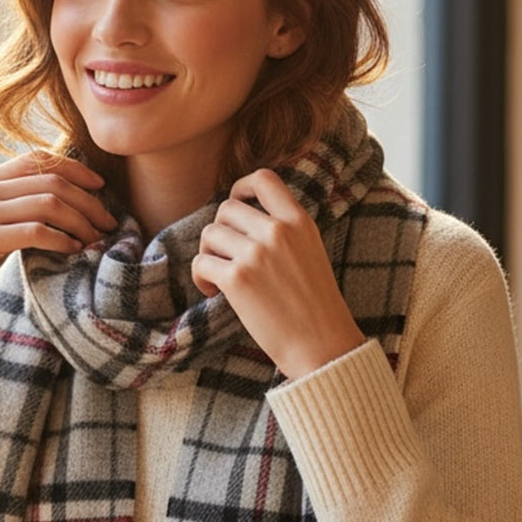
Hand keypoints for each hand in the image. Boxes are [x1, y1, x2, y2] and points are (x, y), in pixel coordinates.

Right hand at [0, 153, 113, 346]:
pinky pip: (37, 230)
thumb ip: (10, 210)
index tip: (100, 187)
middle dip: (88, 200)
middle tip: (109, 221)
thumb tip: (58, 207)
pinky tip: (74, 250)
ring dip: (82, 220)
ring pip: (49, 203)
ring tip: (97, 238)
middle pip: (51, 180)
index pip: (38, 159)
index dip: (75, 169)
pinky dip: (63, 238)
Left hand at [191, 169, 365, 378]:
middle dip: (220, 231)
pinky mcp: (237, 280)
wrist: (321, 343)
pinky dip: (200, 276)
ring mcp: (256, 254)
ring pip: (209, 234)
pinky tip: (213, 292)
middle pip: (226, 208)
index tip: (236, 206)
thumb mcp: (310, 250)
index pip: (263, 179)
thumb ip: (284, 230)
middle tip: (226, 257)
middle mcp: (277, 232)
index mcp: (299, 221)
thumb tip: (243, 217)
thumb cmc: (314, 304)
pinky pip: (200, 262)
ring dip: (208, 254)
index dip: (240, 187)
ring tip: (219, 276)